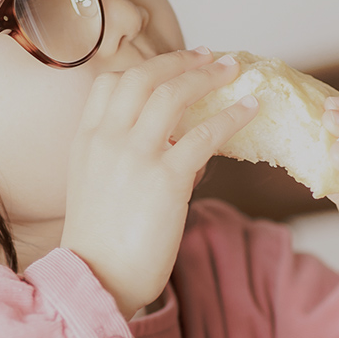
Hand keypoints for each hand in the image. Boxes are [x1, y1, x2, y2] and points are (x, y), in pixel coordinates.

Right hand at [61, 49, 258, 315]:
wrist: (96, 279)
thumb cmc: (102, 242)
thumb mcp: (99, 186)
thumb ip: (128, 158)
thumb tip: (179, 145)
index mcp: (87, 139)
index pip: (112, 82)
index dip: (149, 66)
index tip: (176, 64)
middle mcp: (106, 139)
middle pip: (144, 77)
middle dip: (182, 61)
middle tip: (212, 58)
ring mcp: (134, 156)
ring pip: (173, 94)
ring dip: (209, 77)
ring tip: (235, 72)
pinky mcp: (166, 179)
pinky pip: (205, 134)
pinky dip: (232, 115)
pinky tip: (251, 108)